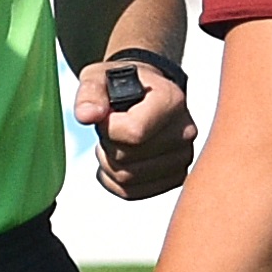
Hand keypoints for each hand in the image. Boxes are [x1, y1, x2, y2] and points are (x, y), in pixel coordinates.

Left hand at [76, 52, 197, 197]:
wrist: (144, 93)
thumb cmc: (120, 84)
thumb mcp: (99, 78)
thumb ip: (90, 93)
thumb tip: (86, 116)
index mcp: (172, 101)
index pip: (134, 133)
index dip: (108, 128)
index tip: (107, 114)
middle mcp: (184, 132)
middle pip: (128, 159)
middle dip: (108, 145)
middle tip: (111, 128)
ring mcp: (183, 158)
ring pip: (128, 179)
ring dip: (109, 163)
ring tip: (116, 141)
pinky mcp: (175, 177)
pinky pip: (132, 193)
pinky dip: (114, 181)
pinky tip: (117, 160)